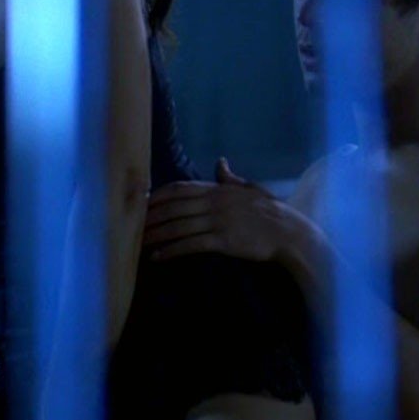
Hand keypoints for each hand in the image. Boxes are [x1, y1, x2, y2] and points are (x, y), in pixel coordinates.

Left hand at [145, 158, 308, 262]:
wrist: (288, 231)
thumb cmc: (269, 211)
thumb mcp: (249, 189)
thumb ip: (230, 178)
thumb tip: (220, 163)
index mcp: (218, 190)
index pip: (180, 189)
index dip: (157, 196)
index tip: (141, 204)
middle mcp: (215, 203)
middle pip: (173, 208)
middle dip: (150, 217)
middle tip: (130, 226)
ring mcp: (219, 222)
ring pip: (178, 227)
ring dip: (155, 235)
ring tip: (137, 243)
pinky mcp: (224, 241)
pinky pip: (191, 245)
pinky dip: (172, 250)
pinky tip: (158, 256)